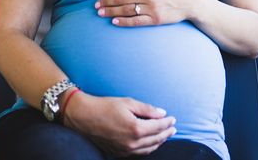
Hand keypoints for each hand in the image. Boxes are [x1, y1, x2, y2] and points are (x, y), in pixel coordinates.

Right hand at [61, 91, 176, 156]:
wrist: (84, 116)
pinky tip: (151, 142)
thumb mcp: (128, 102)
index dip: (168, 122)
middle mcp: (132, 142)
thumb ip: (147, 109)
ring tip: (165, 135)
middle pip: (156, 139)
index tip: (173, 118)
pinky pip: (139, 153)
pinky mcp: (119, 153)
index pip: (158, 127)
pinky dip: (149, 148)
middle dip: (166, 133)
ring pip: (149, 148)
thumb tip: (162, 113)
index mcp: (135, 128)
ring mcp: (125, 150)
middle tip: (173, 127)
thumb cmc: (105, 106)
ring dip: (159, 141)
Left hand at [94, 0, 197, 26]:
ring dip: (112, 12)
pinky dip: (124, 21)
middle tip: (96, 7)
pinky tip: (115, 22)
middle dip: (107, 2)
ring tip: (101, 14)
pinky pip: (136, 21)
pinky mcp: (156, 19)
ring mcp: (152, 7)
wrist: (189, 1)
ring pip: (127, 9)